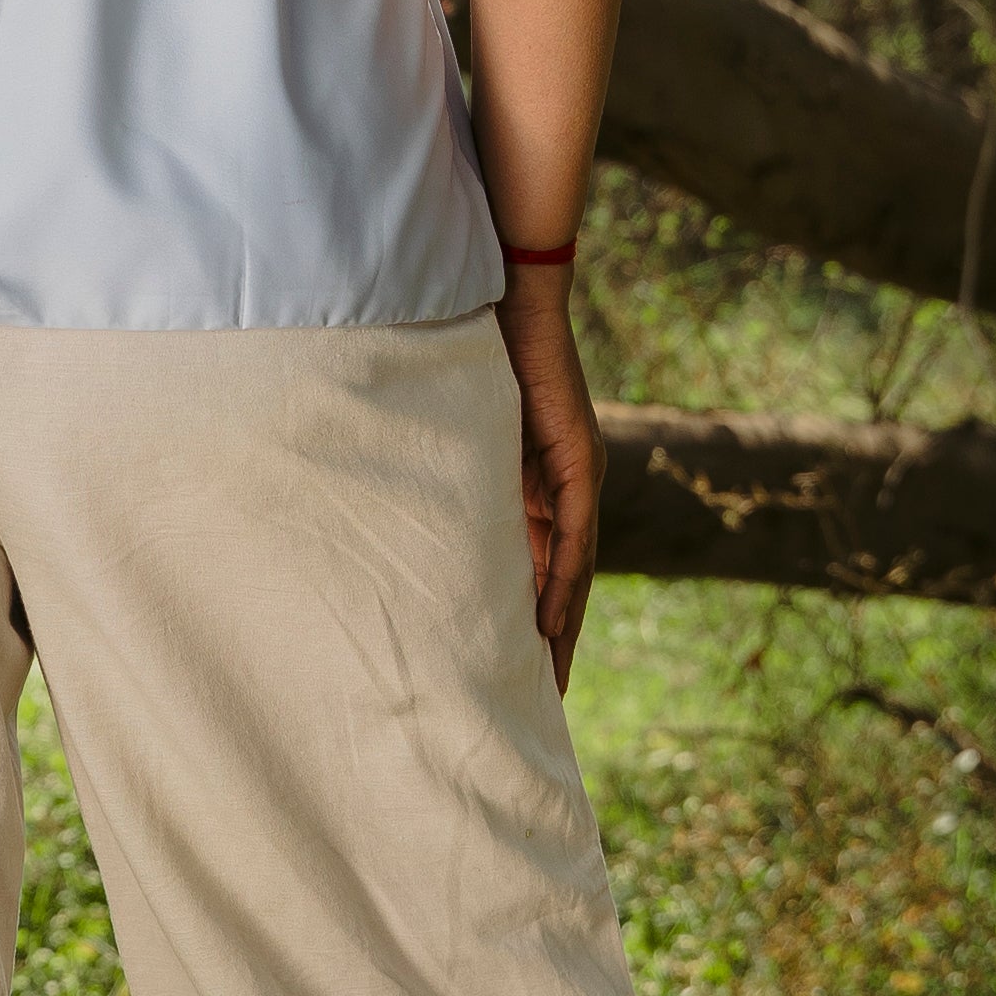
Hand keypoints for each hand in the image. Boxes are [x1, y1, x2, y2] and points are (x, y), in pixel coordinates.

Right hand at [498, 254, 601, 687]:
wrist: (511, 296)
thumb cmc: (477, 352)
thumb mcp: (463, 435)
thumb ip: (456, 476)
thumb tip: (415, 517)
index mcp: (542, 483)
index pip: (543, 566)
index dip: (532, 619)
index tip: (519, 671)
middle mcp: (570, 486)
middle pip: (566, 581)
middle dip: (552, 641)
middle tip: (538, 699)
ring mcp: (579, 475)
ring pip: (575, 570)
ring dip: (561, 627)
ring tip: (547, 681)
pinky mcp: (577, 461)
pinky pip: (572, 538)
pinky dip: (560, 583)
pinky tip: (548, 624)